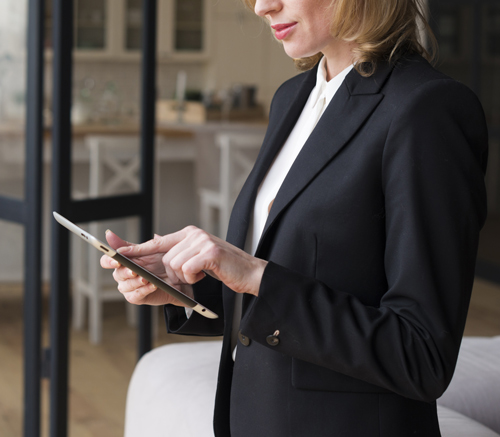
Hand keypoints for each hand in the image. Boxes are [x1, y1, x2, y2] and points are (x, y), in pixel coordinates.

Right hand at [100, 230, 193, 306]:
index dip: (109, 261)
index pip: (107, 261)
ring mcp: (129, 286)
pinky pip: (134, 296)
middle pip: (116, 274)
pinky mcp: (137, 297)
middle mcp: (123, 274)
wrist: (178, 275)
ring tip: (147, 278)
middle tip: (134, 270)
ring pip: (124, 286)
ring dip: (136, 282)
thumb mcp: (148, 249)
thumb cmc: (162, 261)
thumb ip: (129, 245)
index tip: (117, 260)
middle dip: (126, 272)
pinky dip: (143, 290)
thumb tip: (109, 235)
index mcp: (124, 261)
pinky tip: (152, 285)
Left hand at [117, 226, 267, 296]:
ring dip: (186, 277)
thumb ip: (176, 252)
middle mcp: (194, 234)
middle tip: (189, 275)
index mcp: (189, 234)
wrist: (250, 273)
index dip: (137, 249)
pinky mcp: (210, 252)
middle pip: (165, 258)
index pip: (157, 242)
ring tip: (202, 273)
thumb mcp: (197, 258)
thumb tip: (152, 241)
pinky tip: (206, 274)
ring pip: (175, 265)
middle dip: (172, 273)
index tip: (116, 254)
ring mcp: (203, 241)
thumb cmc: (223, 268)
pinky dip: (194, 277)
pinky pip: (187, 269)